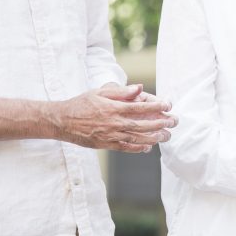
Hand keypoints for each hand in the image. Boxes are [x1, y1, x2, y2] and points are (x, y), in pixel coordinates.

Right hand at [55, 83, 175, 152]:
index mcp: (113, 107)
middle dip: (160, 123)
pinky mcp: (105, 144)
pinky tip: (148, 148)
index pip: (139, 107)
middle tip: (173, 122)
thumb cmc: (82, 103)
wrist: (62, 121)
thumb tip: (139, 88)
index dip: (155, 106)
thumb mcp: (100, 92)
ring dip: (153, 138)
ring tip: (166, 136)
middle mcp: (113, 122)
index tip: (168, 105)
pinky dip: (137, 148)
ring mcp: (109, 135)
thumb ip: (121, 91)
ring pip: (135, 138)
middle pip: (141, 124)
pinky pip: (124, 148)